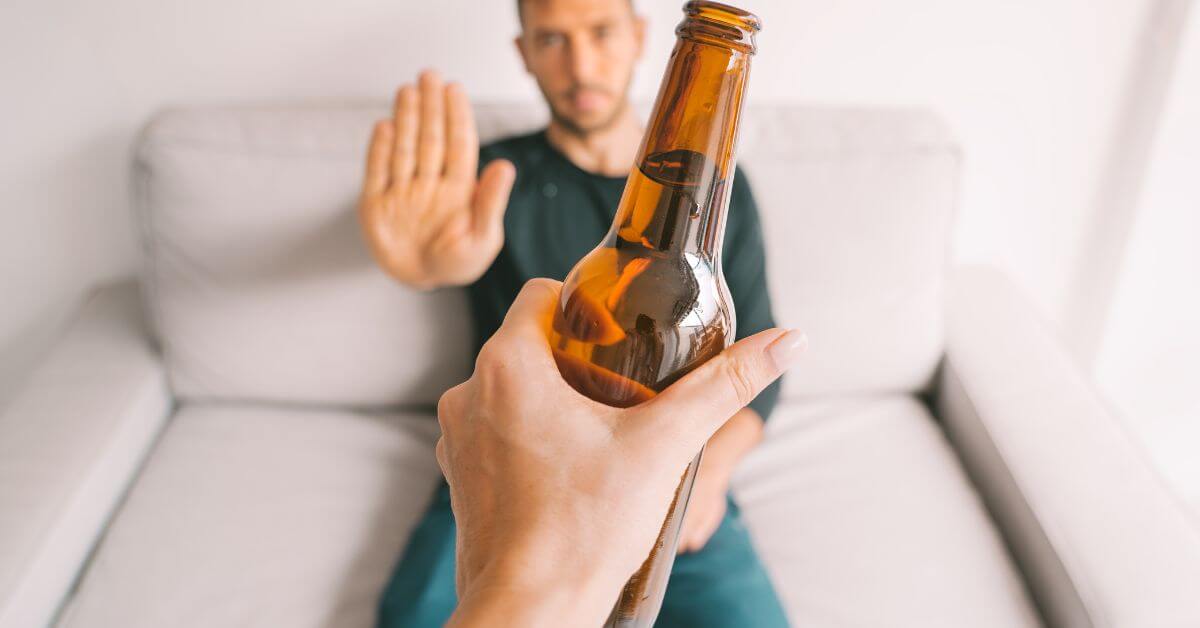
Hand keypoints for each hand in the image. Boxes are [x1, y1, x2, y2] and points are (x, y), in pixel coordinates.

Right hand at [359, 69, 515, 288]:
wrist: (421, 280)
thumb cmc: (458, 262)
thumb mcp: (482, 238)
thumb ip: (490, 202)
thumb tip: (506, 167)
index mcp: (459, 188)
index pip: (458, 145)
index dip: (456, 116)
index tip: (454, 89)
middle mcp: (430, 182)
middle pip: (430, 138)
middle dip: (430, 107)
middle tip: (429, 75)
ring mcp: (403, 190)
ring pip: (405, 148)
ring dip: (407, 119)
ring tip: (408, 90)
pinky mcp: (377, 203)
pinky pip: (378, 171)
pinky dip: (380, 150)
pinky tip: (386, 126)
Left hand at [439, 278, 807, 626]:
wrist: (532, 610)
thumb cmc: (586, 529)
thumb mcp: (666, 445)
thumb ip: (724, 386)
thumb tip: (786, 343)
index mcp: (506, 367)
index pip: (540, 295)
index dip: (584, 306)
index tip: (619, 334)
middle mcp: (468, 394)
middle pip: (528, 344)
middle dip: (576, 357)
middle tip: (624, 385)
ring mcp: (457, 438)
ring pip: (510, 390)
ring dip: (551, 399)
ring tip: (602, 430)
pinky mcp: (461, 476)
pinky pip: (497, 433)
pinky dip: (530, 438)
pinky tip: (571, 468)